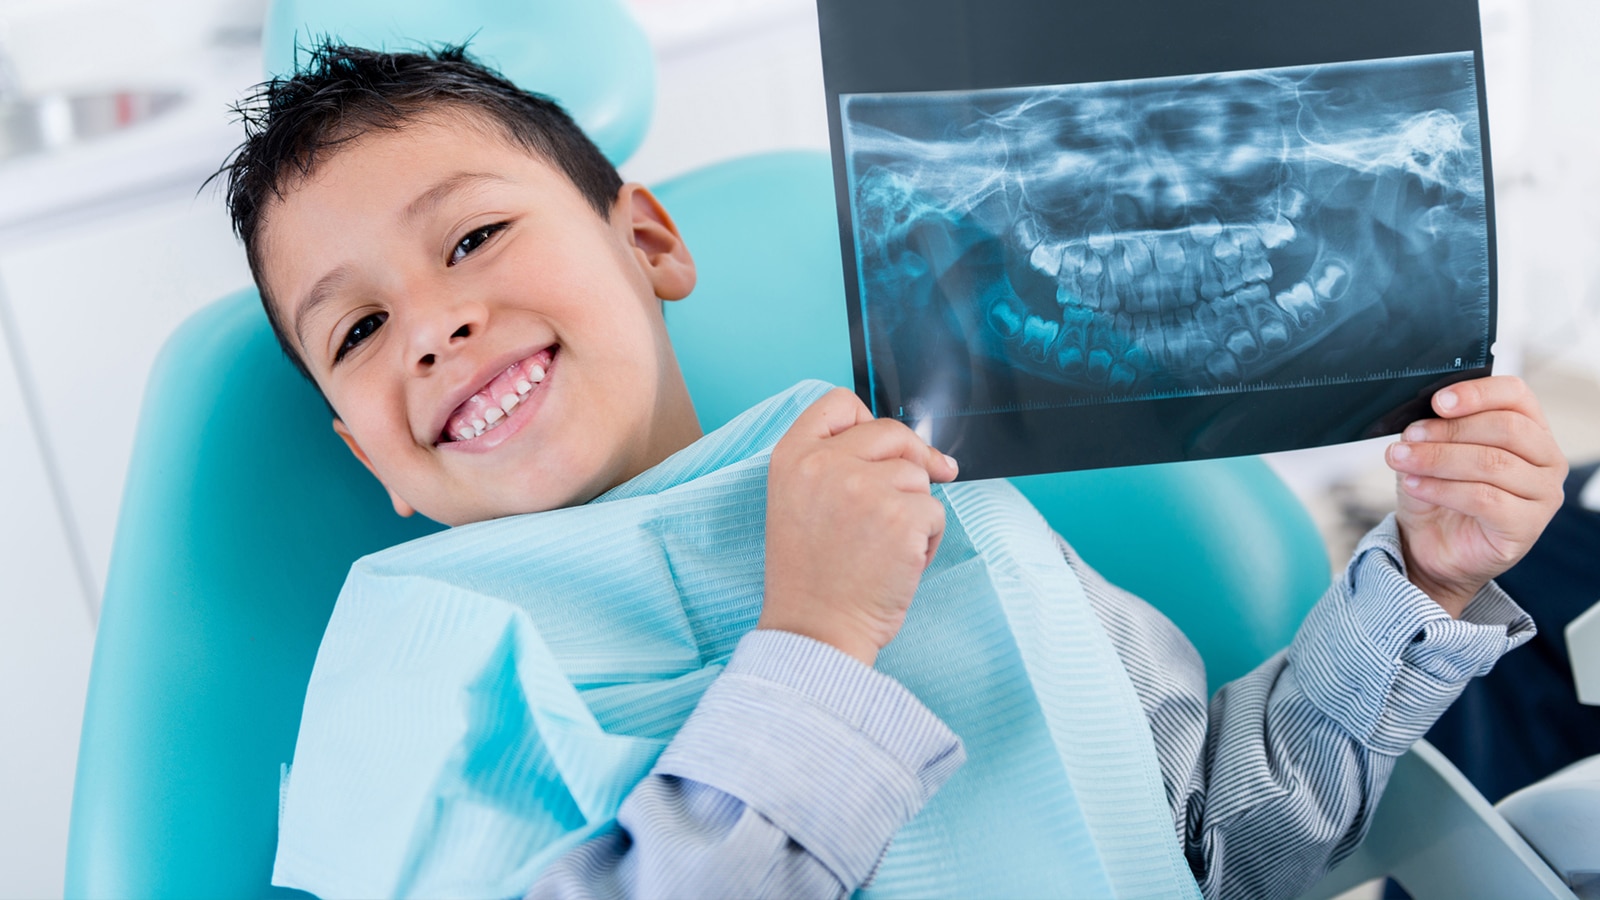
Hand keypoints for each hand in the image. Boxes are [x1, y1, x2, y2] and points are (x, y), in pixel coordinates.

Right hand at [759, 389, 958, 664]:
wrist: (815, 631)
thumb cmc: (810, 578)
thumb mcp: (798, 505)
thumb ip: (831, 467)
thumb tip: (906, 450)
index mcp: (791, 458)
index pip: (838, 403)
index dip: (866, 420)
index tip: (883, 446)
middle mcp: (824, 464)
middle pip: (890, 433)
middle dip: (912, 460)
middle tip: (915, 493)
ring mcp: (864, 488)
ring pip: (917, 476)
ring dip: (915, 509)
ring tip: (885, 547)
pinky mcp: (901, 516)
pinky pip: (936, 512)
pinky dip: (928, 540)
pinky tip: (899, 564)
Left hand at [1386, 376, 1566, 616]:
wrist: (1432, 545)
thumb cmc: (1438, 492)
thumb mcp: (1430, 451)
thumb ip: (1433, 430)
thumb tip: (1418, 419)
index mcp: (1529, 428)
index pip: (1516, 395)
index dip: (1477, 393)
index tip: (1438, 401)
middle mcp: (1546, 458)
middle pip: (1505, 428)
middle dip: (1449, 431)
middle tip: (1409, 436)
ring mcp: (1542, 494)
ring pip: (1492, 463)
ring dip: (1437, 458)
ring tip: (1401, 459)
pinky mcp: (1526, 526)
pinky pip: (1484, 499)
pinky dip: (1442, 489)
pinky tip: (1414, 485)